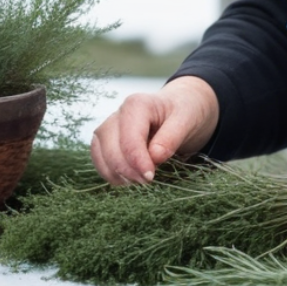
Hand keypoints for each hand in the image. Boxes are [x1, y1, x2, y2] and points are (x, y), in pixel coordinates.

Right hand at [90, 76, 218, 184]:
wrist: (178, 107)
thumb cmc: (182, 111)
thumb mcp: (186, 120)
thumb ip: (171, 137)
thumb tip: (154, 157)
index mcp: (137, 104)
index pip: (129, 139)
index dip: (138, 162)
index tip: (150, 176)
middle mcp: (118, 114)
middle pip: (111, 150)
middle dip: (128, 171)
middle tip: (148, 180)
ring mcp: (108, 128)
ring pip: (101, 157)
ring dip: (118, 175)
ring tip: (141, 179)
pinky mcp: (105, 142)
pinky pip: (100, 162)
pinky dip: (112, 175)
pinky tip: (130, 178)